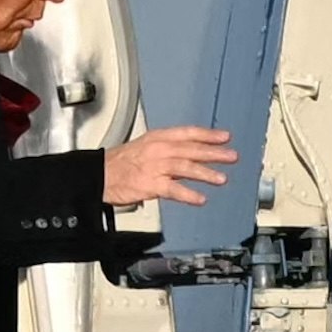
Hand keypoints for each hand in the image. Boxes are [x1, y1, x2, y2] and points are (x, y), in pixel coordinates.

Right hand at [103, 126, 237, 206]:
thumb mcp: (146, 146)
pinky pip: (173, 190)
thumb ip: (170, 149)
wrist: (99, 174)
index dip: (208, 134)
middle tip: (231, 156)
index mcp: (158, 138)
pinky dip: (188, 194)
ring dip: (205, 173)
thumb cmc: (122, 162)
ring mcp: (155, 167)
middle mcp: (159, 149)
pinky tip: (200, 199)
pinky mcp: (150, 185)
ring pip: (186, 167)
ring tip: (221, 178)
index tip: (225, 137)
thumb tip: (193, 153)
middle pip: (191, 149)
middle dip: (214, 153)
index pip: (188, 133)